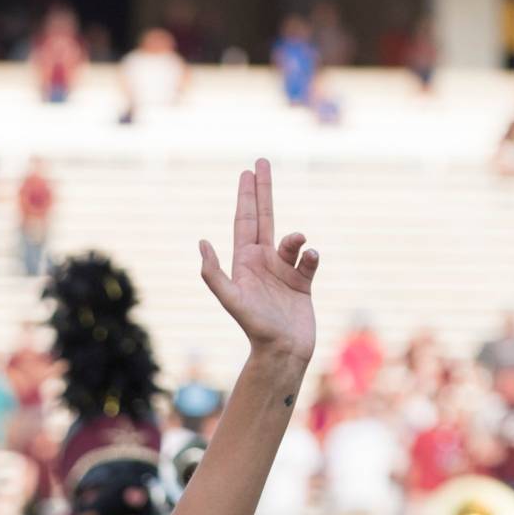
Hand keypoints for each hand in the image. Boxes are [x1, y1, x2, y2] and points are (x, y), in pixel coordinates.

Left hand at [198, 160, 317, 371]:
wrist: (282, 352)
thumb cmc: (255, 328)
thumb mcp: (230, 299)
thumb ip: (214, 273)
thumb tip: (201, 243)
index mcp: (244, 262)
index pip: (244, 221)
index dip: (246, 196)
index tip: (247, 171)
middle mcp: (263, 262)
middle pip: (263, 218)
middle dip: (263, 191)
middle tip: (262, 162)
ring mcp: (283, 271)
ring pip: (292, 240)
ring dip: (295, 238)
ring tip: (297, 242)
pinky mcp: (302, 283)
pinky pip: (310, 260)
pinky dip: (312, 256)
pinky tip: (311, 257)